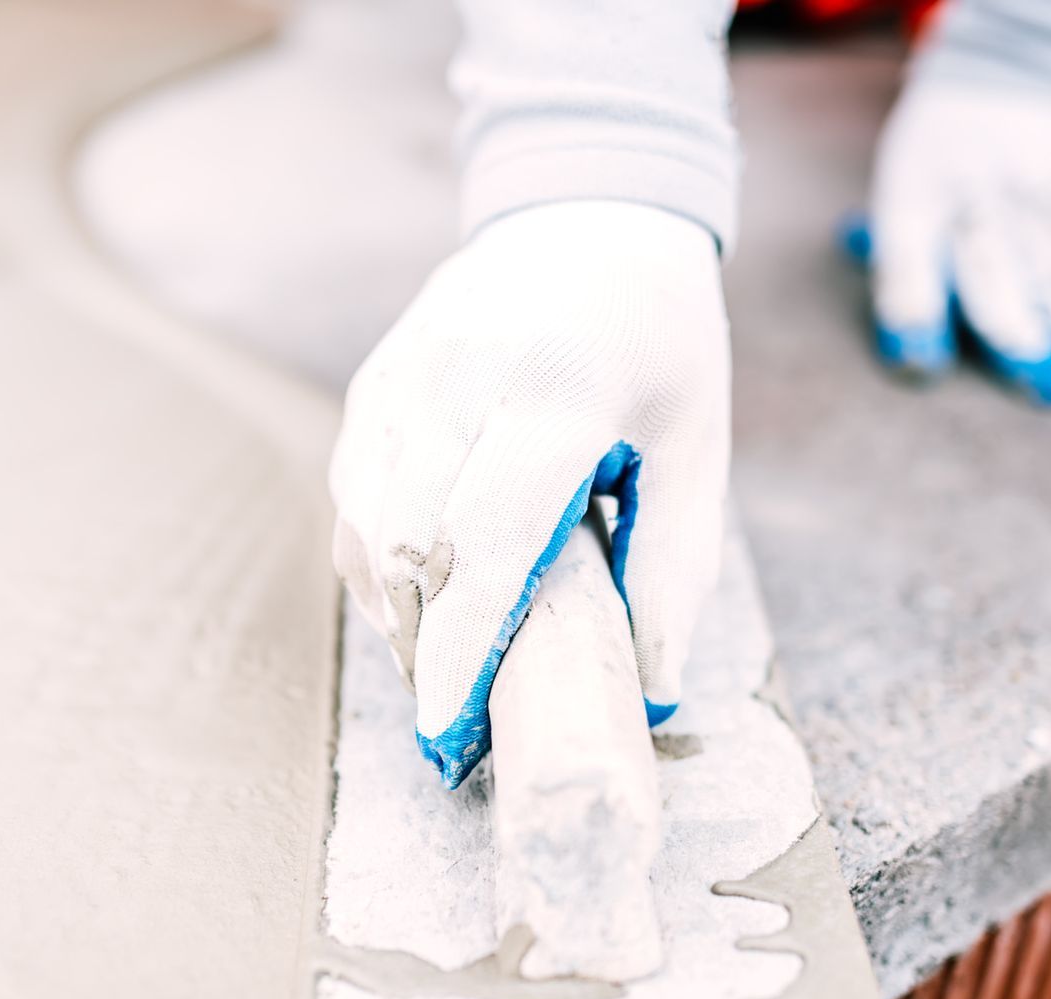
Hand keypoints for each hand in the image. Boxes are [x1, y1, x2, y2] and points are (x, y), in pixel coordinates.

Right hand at [330, 200, 729, 786]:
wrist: (591, 213)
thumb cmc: (659, 342)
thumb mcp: (697, 445)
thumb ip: (675, 566)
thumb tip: (655, 687)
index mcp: (557, 390)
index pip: (485, 545)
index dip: (459, 651)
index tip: (453, 734)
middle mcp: (462, 377)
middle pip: (405, 547)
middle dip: (419, 651)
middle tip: (455, 720)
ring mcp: (405, 375)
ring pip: (363, 526)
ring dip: (391, 612)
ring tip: (440, 666)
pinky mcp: (374, 383)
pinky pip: (353, 494)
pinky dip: (376, 562)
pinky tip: (420, 598)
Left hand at [861, 79, 1050, 404]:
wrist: (1018, 62)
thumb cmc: (942, 143)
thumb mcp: (902, 178)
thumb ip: (898, 250)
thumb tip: (890, 320)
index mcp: (912, 197)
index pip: (906, 263)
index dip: (913, 317)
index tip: (923, 367)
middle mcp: (970, 197)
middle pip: (992, 268)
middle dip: (1017, 332)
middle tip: (1039, 385)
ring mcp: (1028, 194)